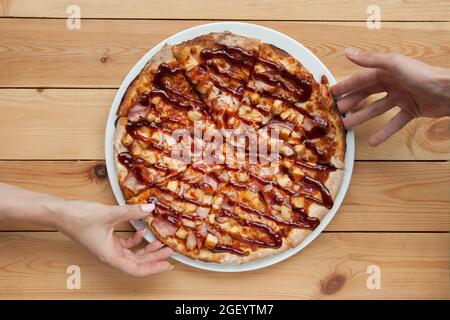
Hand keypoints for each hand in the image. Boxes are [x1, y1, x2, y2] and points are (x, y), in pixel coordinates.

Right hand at [54, 200, 173, 276]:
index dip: (154, 268)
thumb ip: (131, 212)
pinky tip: (143, 230)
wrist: (60, 213)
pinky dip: (136, 239)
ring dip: (147, 249)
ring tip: (162, 242)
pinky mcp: (107, 240)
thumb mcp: (110, 214)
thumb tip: (149, 208)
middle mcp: (110, 255)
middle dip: (155, 257)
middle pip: (137, 262)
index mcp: (110, 256)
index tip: (168, 264)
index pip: (136, 269)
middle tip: (171, 251)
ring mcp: (109, 248)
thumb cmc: (79, 218)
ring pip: (133, 254)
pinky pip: (126, 244)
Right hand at [332, 48, 449, 145]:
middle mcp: (393, 83)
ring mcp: (402, 97)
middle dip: (351, 102)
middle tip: (337, 112)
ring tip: (348, 126)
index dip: (346, 86)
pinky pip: (394, 122)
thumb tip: (348, 53)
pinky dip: (384, 132)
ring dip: (362, 117)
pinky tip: (373, 141)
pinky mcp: (411, 111)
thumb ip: (370, 60)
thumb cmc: (422, 76)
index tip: (331, 93)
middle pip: (367, 94)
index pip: (361, 79)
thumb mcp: (393, 64)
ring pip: (377, 109)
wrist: (449, 92)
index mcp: (387, 70)